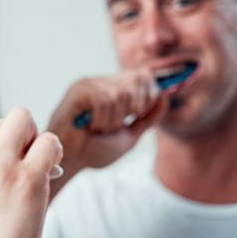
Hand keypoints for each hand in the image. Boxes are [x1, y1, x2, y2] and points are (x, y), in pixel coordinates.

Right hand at [0, 107, 62, 237]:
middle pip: (0, 122)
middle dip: (10, 142)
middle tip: (12, 171)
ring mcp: (0, 165)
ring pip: (23, 121)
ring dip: (31, 140)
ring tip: (28, 167)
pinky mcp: (29, 178)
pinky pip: (48, 141)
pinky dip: (52, 152)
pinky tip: (45, 172)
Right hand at [48, 69, 168, 187]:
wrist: (71, 162)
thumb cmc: (94, 150)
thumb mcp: (130, 135)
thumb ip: (148, 117)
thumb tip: (165, 96)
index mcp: (115, 89)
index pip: (144, 76)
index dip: (151, 94)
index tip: (139, 114)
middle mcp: (103, 82)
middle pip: (138, 81)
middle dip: (134, 109)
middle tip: (115, 125)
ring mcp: (90, 84)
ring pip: (122, 94)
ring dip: (114, 121)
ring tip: (98, 129)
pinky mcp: (79, 90)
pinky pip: (105, 101)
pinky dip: (101, 120)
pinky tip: (89, 127)